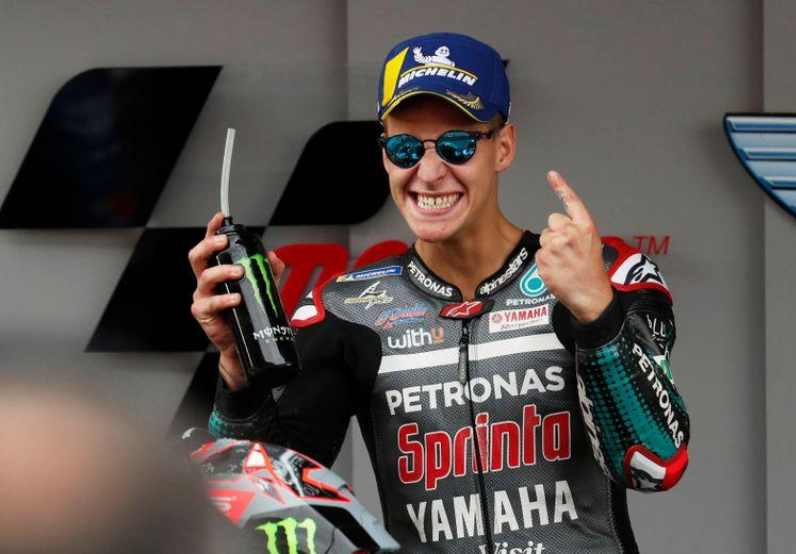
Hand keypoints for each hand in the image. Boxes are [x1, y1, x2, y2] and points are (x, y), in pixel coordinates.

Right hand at [188, 212, 285, 389]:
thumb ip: (269, 271)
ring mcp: (203, 297)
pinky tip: (236, 298)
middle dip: (209, 245)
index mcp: (217, 270)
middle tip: (225, 242)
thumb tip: (273, 257)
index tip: (220, 217)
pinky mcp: (203, 313)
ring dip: (222, 271)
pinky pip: (209, 303)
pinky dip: (224, 299)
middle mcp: (206, 281)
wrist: (244, 343)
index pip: (211, 246)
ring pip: (204, 277)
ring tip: (239, 272)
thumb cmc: (248, 312)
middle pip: (198, 257)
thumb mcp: (263, 288)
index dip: (212, 230)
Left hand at [536, 171, 612, 322]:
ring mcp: (555, 246)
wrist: (590, 294)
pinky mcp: (543, 260)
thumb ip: (576, 229)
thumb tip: (557, 223)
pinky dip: (546, 261)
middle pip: (552, 222)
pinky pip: (539, 254)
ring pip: (544, 238)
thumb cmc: (591, 269)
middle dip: (556, 232)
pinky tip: (558, 269)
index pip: (571, 201)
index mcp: (585, 227)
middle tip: (568, 250)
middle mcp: (569, 233)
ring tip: (564, 261)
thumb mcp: (592, 242)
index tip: (551, 174)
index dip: (560, 186)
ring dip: (550, 248)